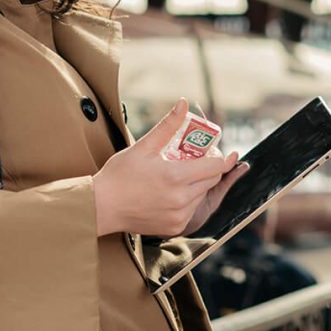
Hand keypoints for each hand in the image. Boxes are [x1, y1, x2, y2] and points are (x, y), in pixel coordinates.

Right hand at [93, 99, 240, 236]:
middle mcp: (181, 199)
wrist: (101, 206)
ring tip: (179, 175)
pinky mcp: (175, 227)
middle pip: (211, 181)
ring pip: (201, 196)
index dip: (224, 159)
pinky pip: (190, 210)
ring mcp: (179, 216)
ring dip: (198, 184)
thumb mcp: (144, 147)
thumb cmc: (119, 175)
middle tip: (197, 159)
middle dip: (209, 169)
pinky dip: (187, 200)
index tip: (229, 153)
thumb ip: (168, 126)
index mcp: (176, 176)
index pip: (215, 167)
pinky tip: (170, 193)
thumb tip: (183, 103)